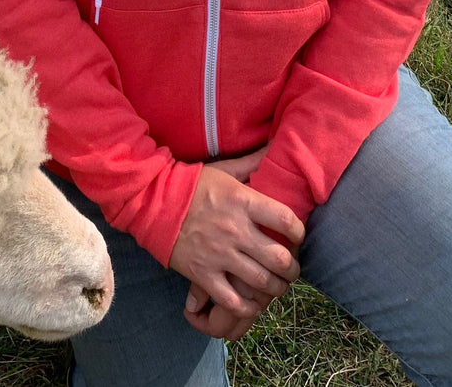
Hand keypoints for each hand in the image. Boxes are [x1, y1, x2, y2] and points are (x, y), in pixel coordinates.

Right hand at [169, 149, 302, 328]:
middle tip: (292, 270)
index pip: (286, 220)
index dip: (299, 232)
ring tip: (277, 286)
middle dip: (292, 269)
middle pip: (279, 259)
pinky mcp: (203, 274)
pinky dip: (247, 307)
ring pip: (261, 282)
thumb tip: (275, 144)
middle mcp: (235, 230)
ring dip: (276, 288)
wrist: (153, 201)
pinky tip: (252, 303)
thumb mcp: (225, 169)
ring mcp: (220, 255)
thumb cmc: (193, 184)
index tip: (296, 237)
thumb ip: (253, 162)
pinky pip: (233, 301)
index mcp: (243, 202)